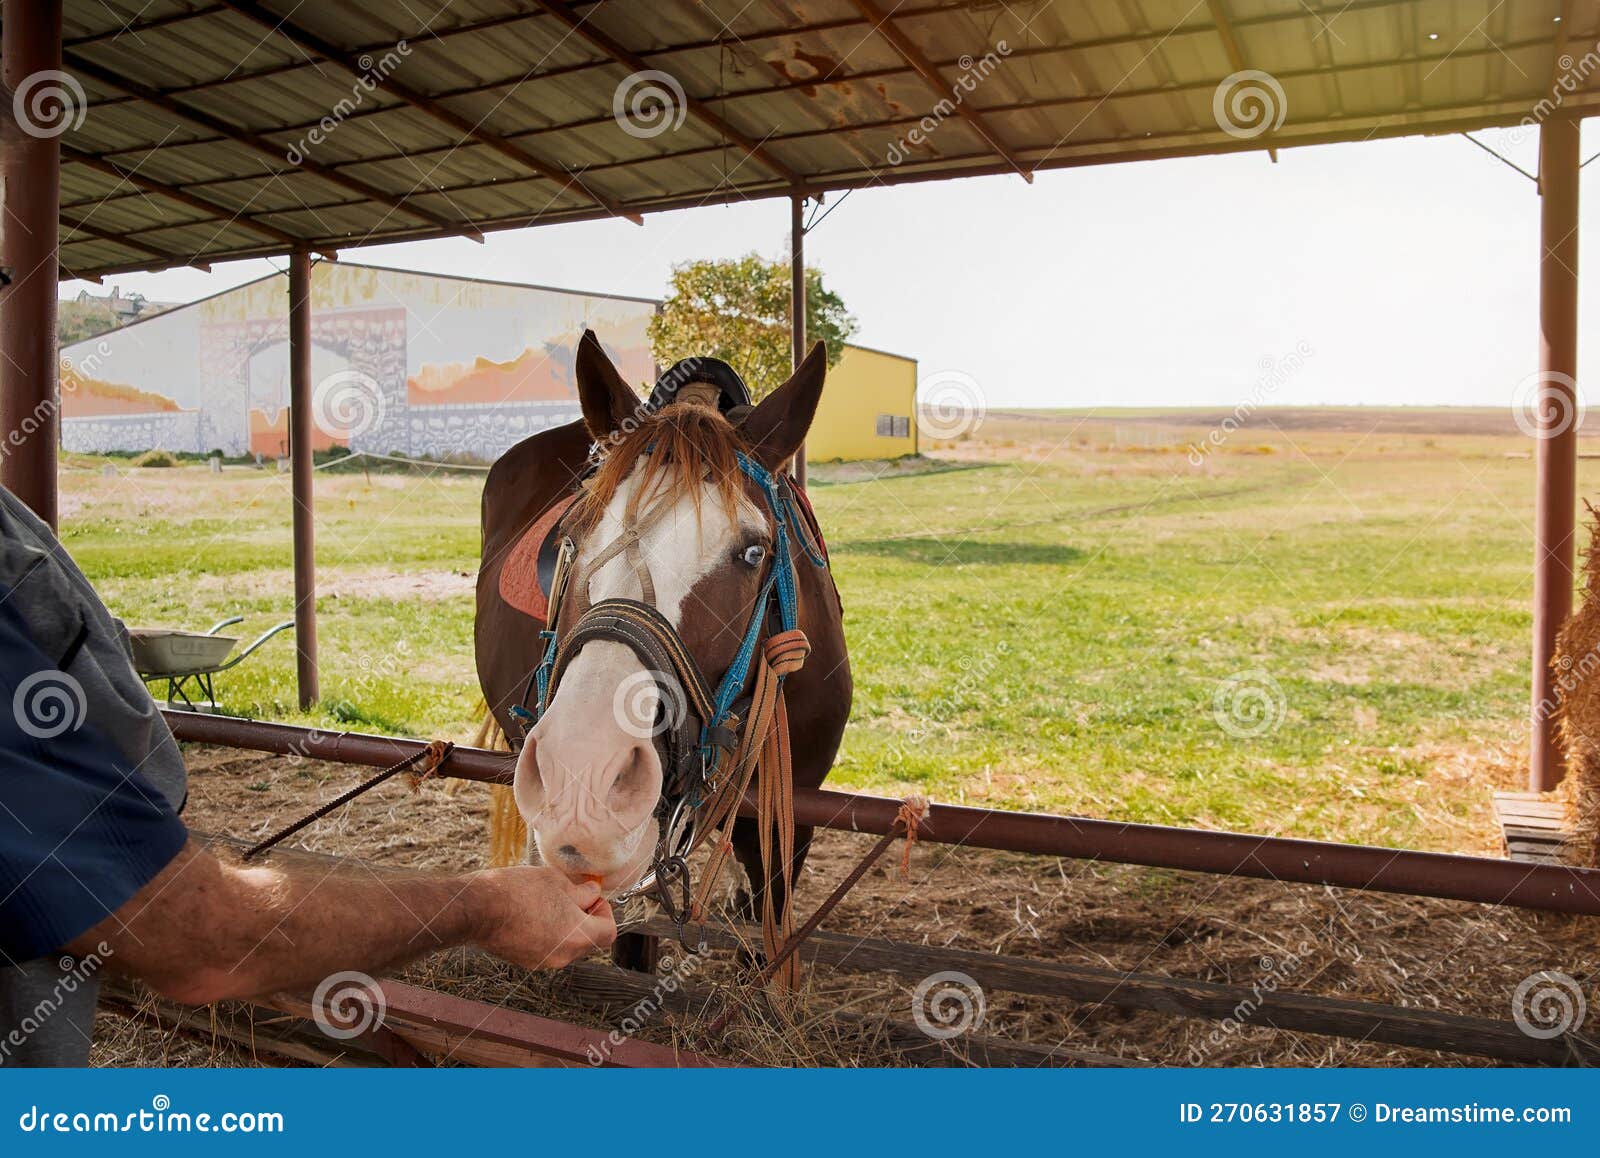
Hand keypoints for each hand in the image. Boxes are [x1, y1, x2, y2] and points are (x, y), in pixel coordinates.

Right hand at [471, 864, 616, 968]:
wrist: (478, 909)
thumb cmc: (519, 891)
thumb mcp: (557, 881)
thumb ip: (581, 891)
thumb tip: (591, 893)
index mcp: (578, 937)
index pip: (608, 932)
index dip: (605, 912)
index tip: (592, 897)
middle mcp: (563, 956)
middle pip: (588, 940)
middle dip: (585, 918)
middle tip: (572, 896)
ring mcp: (543, 962)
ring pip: (566, 944)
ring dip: (565, 926)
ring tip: (548, 901)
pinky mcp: (525, 961)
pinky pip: (547, 948)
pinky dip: (548, 933)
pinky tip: (532, 913)